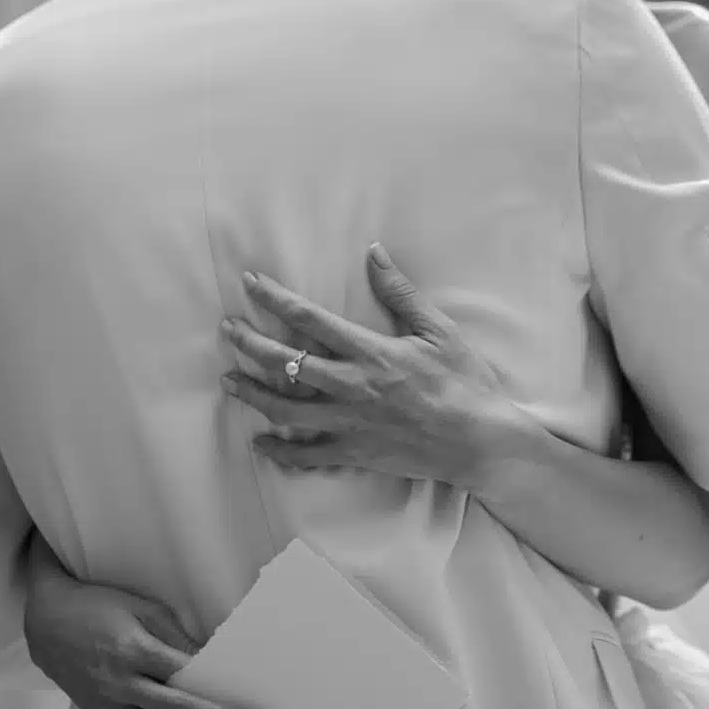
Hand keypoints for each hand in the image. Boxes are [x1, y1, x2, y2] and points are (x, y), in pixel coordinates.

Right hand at [24, 538, 271, 708]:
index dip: (222, 695)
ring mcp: (111, 707)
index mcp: (135, 650)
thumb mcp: (145, 609)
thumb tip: (214, 659)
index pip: (189, 678)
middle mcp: (122, 684)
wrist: (48, 624)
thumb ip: (178, 637)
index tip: (253, 706)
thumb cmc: (101, 608)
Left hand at [222, 243, 514, 486]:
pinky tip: (261, 444)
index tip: (249, 283)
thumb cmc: (465, 383)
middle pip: (285, 362)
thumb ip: (400, 293)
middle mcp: (352, 386)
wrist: (480, 442)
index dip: (274, 298)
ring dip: (252, 394)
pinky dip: (281, 452)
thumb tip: (374, 253)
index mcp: (371, 352)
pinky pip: (307, 455)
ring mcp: (349, 422)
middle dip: (249, 343)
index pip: (310, 319)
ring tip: (229, 382)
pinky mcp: (355, 452)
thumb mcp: (438, 330)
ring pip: (285, 409)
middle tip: (227, 329)